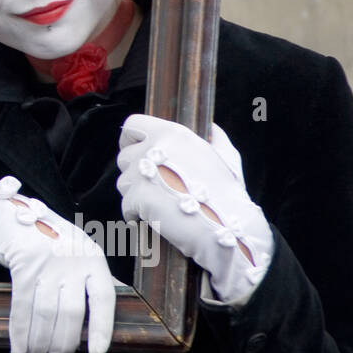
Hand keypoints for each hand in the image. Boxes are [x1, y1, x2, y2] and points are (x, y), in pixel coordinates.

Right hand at [0, 176, 115, 352]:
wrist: (17, 216)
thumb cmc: (53, 241)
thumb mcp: (79, 252)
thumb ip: (90, 281)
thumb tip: (101, 322)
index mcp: (93, 259)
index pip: (103, 298)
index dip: (101, 329)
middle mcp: (72, 260)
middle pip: (71, 312)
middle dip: (63, 345)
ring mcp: (47, 262)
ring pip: (45, 313)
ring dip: (39, 343)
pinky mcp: (23, 265)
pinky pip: (22, 305)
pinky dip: (19, 331)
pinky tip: (18, 348)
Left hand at [116, 114, 273, 305]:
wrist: (228, 227)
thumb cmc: (228, 194)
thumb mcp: (227, 157)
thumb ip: (215, 138)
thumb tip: (210, 129)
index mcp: (172, 133)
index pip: (132, 126)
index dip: (131, 141)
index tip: (138, 153)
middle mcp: (153, 148)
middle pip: (125, 157)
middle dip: (136, 173)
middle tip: (157, 188)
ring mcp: (143, 173)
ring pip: (123, 182)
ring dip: (136, 195)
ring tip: (161, 205)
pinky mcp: (137, 197)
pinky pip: (126, 206)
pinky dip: (137, 216)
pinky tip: (157, 220)